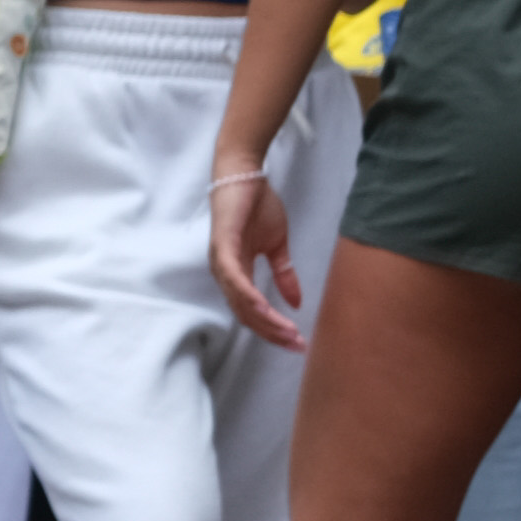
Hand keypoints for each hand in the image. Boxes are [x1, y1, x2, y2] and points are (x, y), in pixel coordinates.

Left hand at [208, 164, 307, 350]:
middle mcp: (226, 274)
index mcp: (238, 274)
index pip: (253, 312)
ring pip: (240, 302)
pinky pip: (234, 278)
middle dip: (272, 333)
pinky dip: (247, 295)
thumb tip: (296, 302)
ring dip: (264, 320)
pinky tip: (264, 307)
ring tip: (287, 331)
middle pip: (246, 315)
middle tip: (297, 345)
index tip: (297, 342)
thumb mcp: (277, 245)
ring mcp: (222, 262)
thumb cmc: (257, 206)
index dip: (274, 330)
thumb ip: (284, 274)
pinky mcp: (222, 247)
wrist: (244, 175)